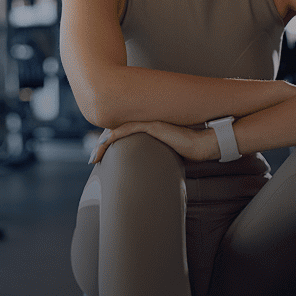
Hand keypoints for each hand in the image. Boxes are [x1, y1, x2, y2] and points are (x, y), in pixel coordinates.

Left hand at [89, 121, 217, 163]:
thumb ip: (155, 157)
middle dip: (101, 145)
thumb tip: (147, 172)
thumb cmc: (189, 150)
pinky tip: (105, 142)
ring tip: (94, 155)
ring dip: (103, 143)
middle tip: (92, 158)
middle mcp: (146, 124)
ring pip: (118, 130)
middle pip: (116, 131)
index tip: (99, 156)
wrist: (203, 144)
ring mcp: (149, 123)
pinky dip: (115, 136)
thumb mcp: (166, 154)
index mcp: (148, 130)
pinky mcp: (153, 126)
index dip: (109, 143)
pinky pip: (129, 129)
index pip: (122, 134)